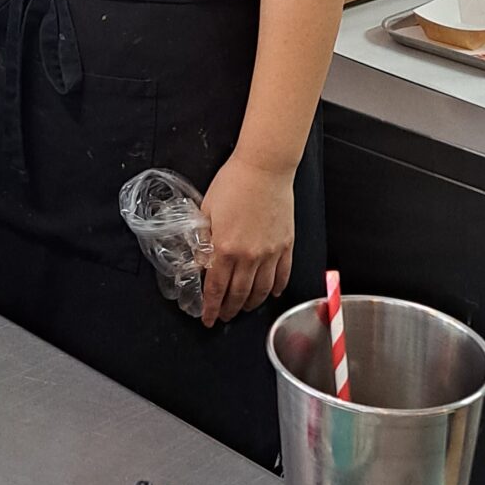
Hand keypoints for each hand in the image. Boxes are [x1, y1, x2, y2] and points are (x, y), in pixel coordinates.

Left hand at [196, 154, 294, 326]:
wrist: (264, 167)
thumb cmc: (234, 182)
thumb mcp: (206, 211)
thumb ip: (202, 239)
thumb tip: (198, 260)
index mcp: (225, 248)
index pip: (216, 288)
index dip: (211, 307)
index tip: (207, 318)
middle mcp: (249, 256)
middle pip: (238, 294)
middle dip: (229, 309)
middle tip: (223, 316)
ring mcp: (270, 253)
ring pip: (261, 290)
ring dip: (251, 304)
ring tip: (243, 308)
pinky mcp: (286, 245)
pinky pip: (282, 275)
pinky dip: (277, 288)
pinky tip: (272, 293)